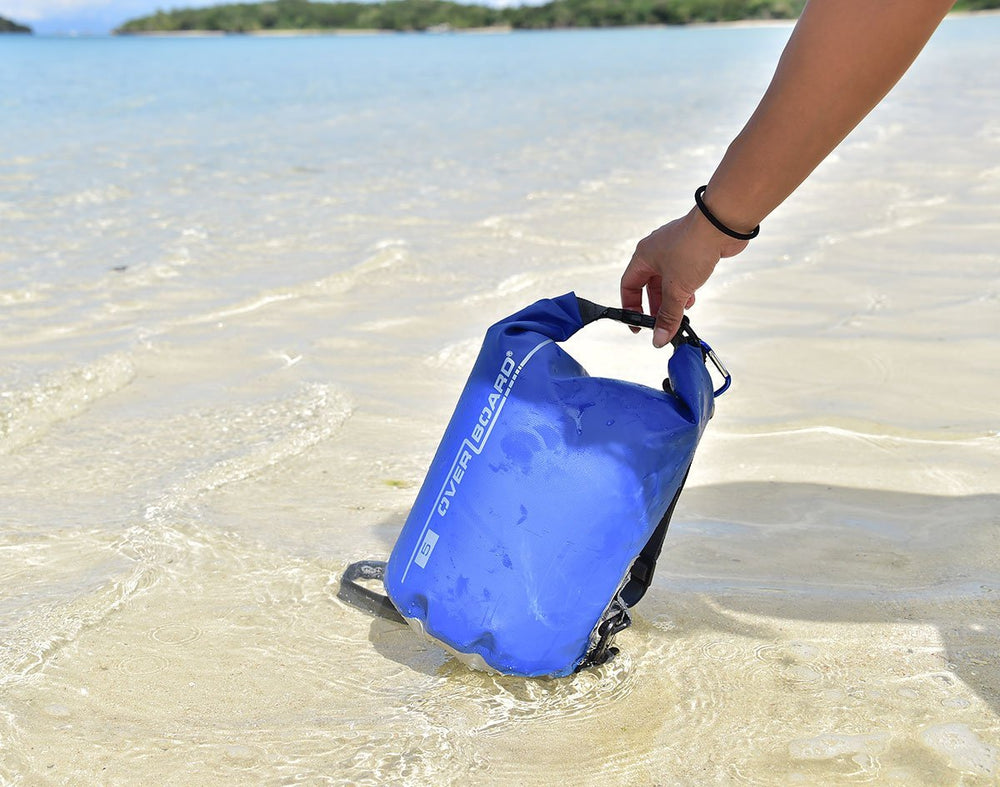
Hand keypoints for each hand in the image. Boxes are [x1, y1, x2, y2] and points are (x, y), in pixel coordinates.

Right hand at [621, 207, 747, 346]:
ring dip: (672, 299)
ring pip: (667, 281)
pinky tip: (692, 297)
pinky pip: (682, 275)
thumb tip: (659, 337)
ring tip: (680, 312)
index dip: (631, 307)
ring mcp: (674, 250)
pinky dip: (685, 289)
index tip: (638, 324)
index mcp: (643, 256)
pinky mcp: (691, 251)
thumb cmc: (693, 245)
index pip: (629, 286)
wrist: (722, 224)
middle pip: (648, 286)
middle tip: (662, 323)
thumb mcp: (677, 289)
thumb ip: (668, 315)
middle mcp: (656, 251)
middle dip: (656, 307)